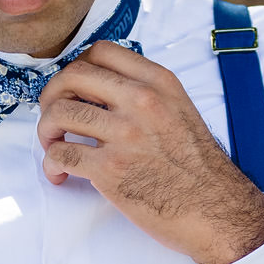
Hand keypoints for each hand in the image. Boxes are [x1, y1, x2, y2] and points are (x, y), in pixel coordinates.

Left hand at [37, 42, 263, 263]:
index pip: (101, 52)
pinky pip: (61, 156)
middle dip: (52, 95)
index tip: (72, 88)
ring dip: (46, 131)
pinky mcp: (110, 170)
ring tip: (53, 145)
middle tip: (53, 115)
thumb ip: (145, 94)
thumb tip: (100, 92)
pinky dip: (51, 165)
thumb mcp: (180, 111)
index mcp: (158, 83)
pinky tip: (59, 175)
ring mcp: (124, 135)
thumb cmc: (199, 168)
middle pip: (72, 76)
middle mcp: (141, 101)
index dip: (76, 67)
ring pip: (59, 114)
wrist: (217, 211)